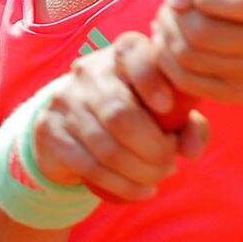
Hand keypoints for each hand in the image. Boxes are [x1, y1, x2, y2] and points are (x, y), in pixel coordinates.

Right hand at [31, 32, 208, 201]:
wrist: (74, 123)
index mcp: (121, 52)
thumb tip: (191, 148)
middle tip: (170, 161)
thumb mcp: (164, 108)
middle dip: (154, 148)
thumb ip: (187, 123)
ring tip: (159, 176)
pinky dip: (123, 186)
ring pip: (107, 148)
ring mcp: (66, 101)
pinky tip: (142, 190)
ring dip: (142, 172)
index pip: (131, 51)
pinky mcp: (51, 132)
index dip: (150, 79)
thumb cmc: (134, 109)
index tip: (168, 106)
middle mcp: (90, 71)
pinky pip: (92, 167)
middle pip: (121, 114)